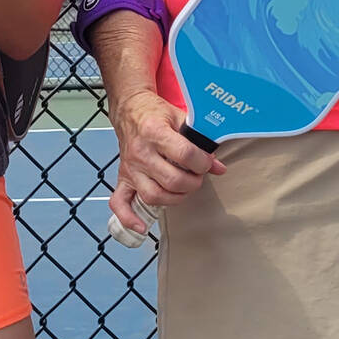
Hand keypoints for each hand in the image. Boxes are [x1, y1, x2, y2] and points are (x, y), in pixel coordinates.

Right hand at [107, 86, 223, 235]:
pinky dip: (129, 218)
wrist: (130, 110)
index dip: (203, 162)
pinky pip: (119, 203)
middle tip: (198, 176)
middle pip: (172, 180)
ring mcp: (130, 168)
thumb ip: (200, 141)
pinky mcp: (122, 178)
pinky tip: (142, 227)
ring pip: (153, 195)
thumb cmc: (155, 114)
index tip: (207, 162)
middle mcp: (140, 152)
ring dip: (175, 198)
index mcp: (155, 132)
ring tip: (184, 189)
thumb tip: (218, 166)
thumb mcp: (181, 118)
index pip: (185, 154)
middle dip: (193, 182)